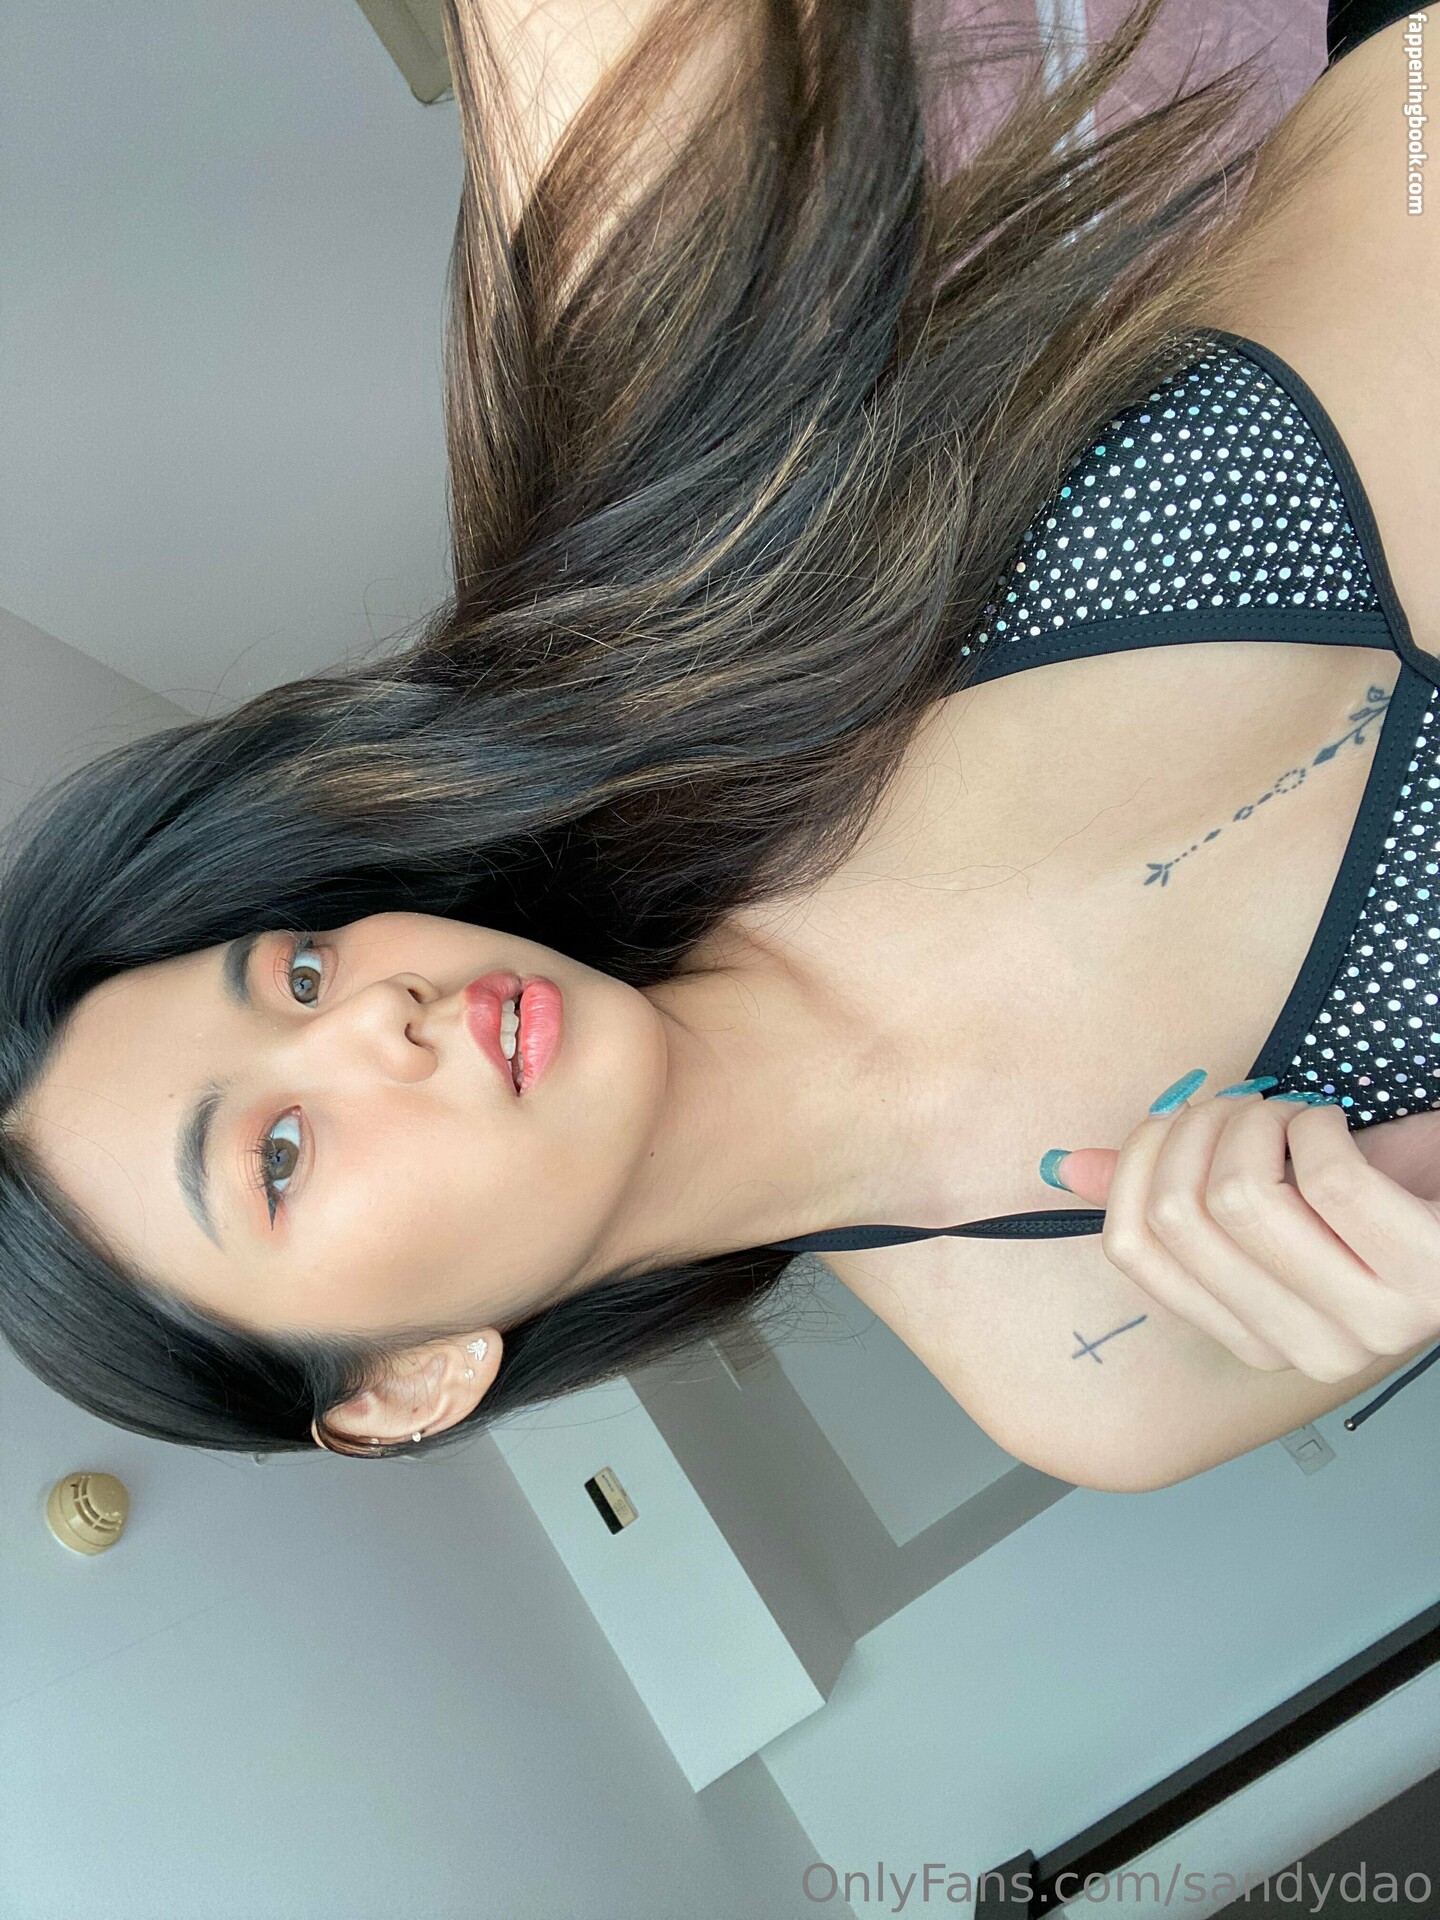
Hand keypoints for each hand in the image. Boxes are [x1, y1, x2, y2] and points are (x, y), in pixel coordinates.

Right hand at [1044, 1076, 1439, 1379]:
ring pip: (1240, 1196)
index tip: (1173, 1119)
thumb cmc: (1379, 1193)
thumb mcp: (1262, 1189)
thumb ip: (1164, 1185)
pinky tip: (1336, 1125)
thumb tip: (1062, 1167)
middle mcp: (1305, 1350)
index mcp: (1250, 1336)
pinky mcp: (1423, 1280)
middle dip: (1200, 1126)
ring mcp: (1368, 1326)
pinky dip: (1318, 1124)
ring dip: (1260, 1121)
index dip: (1136, 1160)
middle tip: (1244, 1106)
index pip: (1133, 1250)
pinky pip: (1324, 1179)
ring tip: (1295, 1115)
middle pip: (1180, 1215)